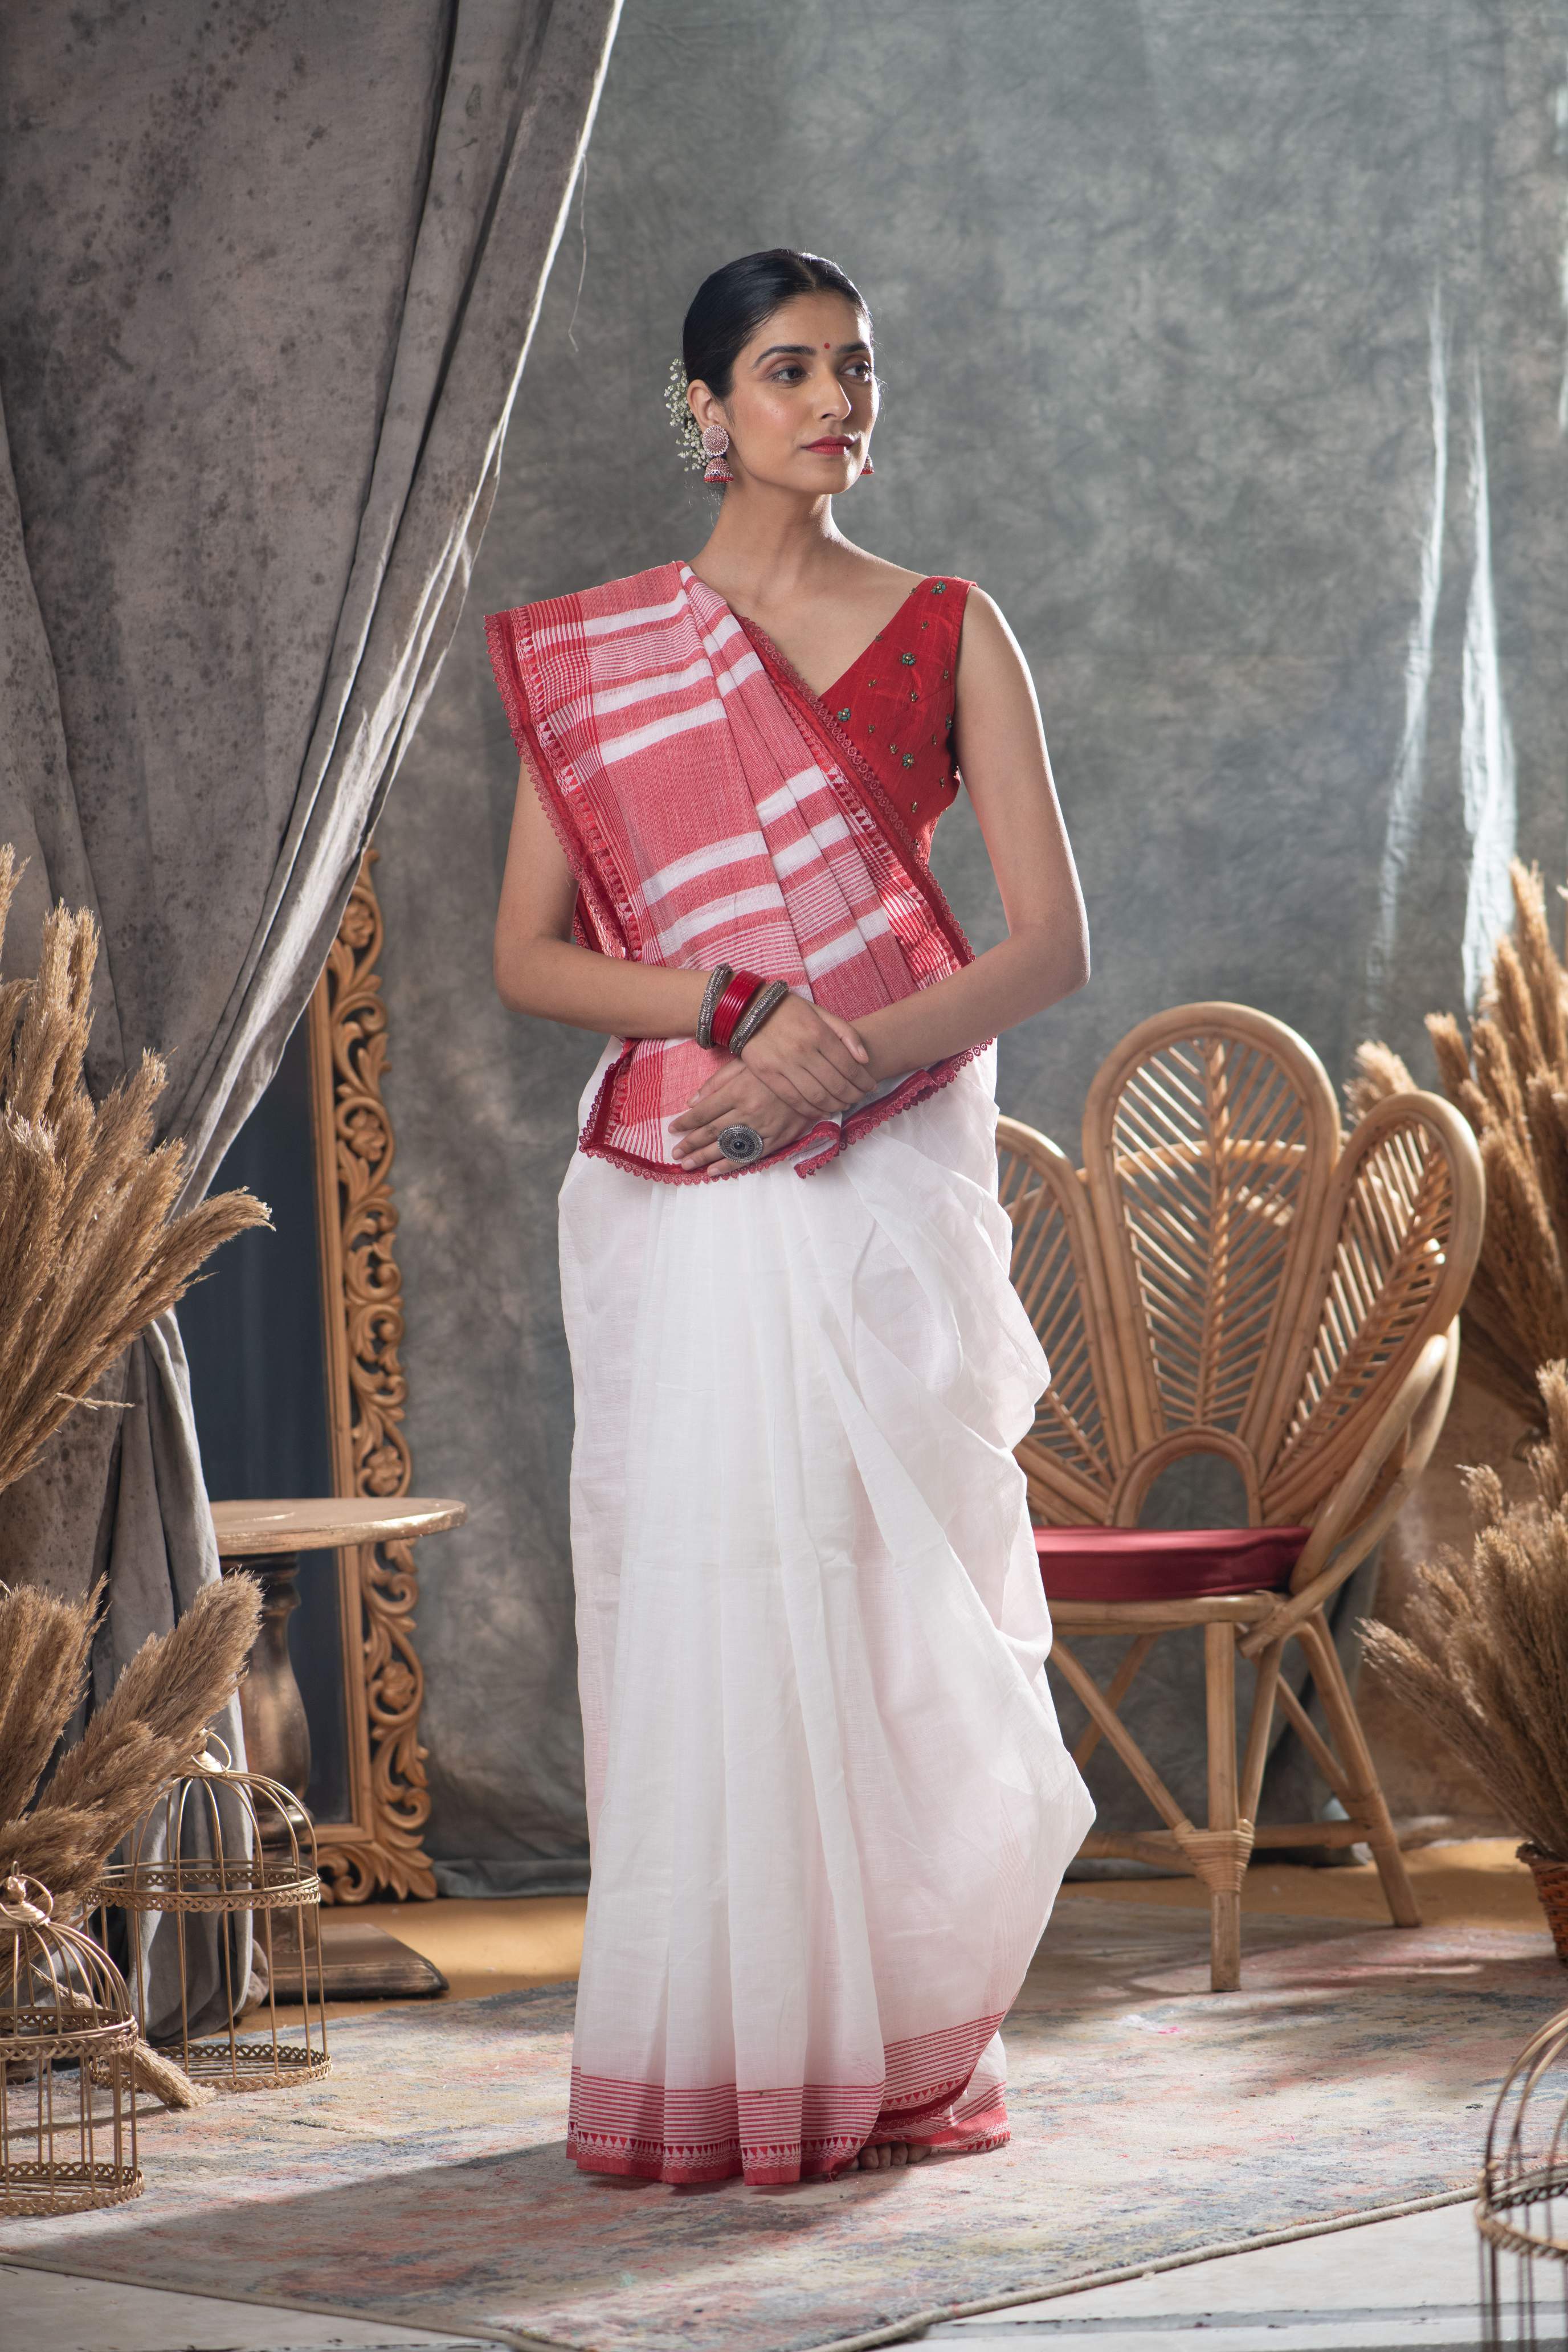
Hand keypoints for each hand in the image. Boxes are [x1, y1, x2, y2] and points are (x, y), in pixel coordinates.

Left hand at [669, 1063, 816, 1171]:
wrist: (818, 1073)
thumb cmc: (776, 1065)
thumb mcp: (745, 1063)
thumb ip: (717, 1081)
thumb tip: (692, 1101)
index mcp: (738, 1090)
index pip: (704, 1112)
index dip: (686, 1122)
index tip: (673, 1130)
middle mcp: (749, 1111)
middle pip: (712, 1131)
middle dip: (690, 1144)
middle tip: (675, 1154)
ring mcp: (764, 1127)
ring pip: (728, 1146)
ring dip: (704, 1157)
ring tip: (686, 1165)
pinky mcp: (779, 1138)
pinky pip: (751, 1155)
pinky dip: (730, 1165)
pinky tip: (713, 1171)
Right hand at [728, 993, 870, 1118]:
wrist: (748, 1009)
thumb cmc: (789, 1011)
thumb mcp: (820, 1012)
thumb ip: (845, 1033)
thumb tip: (865, 1058)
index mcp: (819, 1034)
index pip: (849, 1065)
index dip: (863, 1081)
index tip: (870, 1086)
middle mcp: (803, 1051)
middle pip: (836, 1084)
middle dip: (853, 1096)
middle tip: (859, 1099)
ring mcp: (784, 1065)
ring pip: (817, 1096)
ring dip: (835, 1105)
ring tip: (843, 1106)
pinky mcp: (768, 1075)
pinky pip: (794, 1099)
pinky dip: (811, 1110)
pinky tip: (822, 1111)